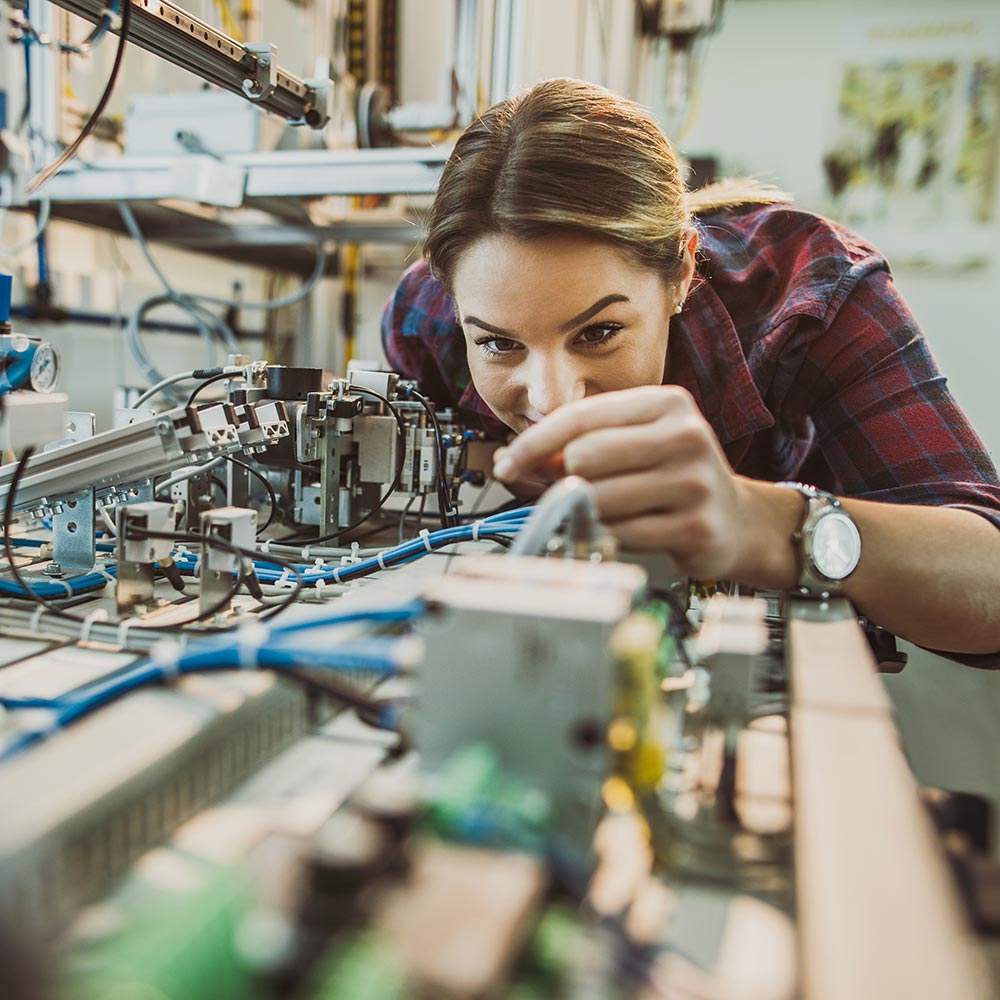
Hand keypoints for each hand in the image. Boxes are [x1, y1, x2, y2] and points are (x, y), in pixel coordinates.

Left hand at [492, 386, 749, 578]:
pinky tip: (627, 529)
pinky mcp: (695, 527)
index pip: (580, 416)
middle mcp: (685, 436)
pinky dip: (610, 535)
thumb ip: (579, 444)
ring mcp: (693, 483)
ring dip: (588, 511)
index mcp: (666, 403)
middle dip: (563, 479)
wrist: (736, 520)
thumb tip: (515, 461)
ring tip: (608, 510)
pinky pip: (620, 534)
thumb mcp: (634, 443)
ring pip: (598, 498)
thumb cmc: (672, 476)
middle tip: (568, 491)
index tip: (508, 463)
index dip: (534, 442)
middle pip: (584, 457)